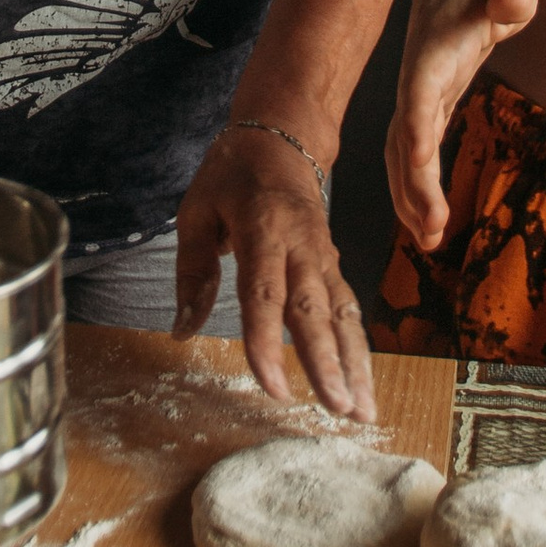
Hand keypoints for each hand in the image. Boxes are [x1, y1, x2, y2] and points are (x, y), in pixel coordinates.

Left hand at [174, 126, 374, 418]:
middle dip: (328, 364)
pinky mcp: (333, 264)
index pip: (264, 295)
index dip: (267, 344)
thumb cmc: (232, 174)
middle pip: (315, 311)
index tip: (274, 389)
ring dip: (355, 364)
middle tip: (338, 410)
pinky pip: (348, 308)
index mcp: (262, 228)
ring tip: (363, 412)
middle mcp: (301, 245)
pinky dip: (358, 347)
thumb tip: (182, 332)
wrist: (283, 134)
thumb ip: (192, 272)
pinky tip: (363, 383)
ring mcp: (323, 255)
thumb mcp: (196, 210)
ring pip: (343, 314)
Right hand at [386, 0, 537, 248]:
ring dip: (409, 198)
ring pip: (403, 154)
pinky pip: (413, 155)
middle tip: (431, 230)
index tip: (422, 161)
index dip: (418, 126)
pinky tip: (426, 221)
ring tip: (428, 241)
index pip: (419, 93)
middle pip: (406, 137)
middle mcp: (418, 79)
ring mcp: (419, 96)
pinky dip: (415, 189)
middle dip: (413, 185)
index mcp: (433, 51)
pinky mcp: (428, 108)